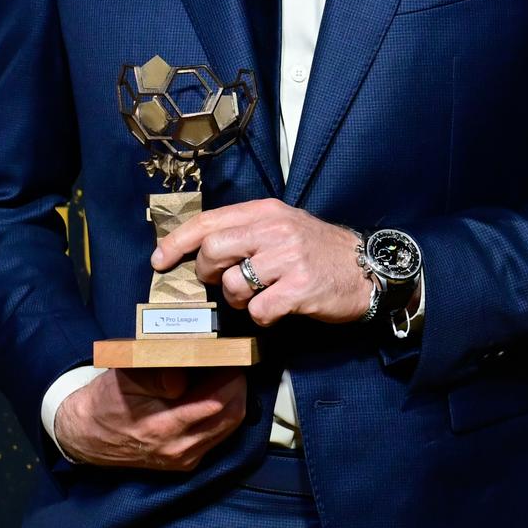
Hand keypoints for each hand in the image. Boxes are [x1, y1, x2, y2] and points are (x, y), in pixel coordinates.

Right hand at [53, 367, 246, 470]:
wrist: (87, 436)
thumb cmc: (105, 401)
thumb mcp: (124, 378)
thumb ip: (156, 375)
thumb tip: (184, 376)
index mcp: (164, 426)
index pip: (215, 403)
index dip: (230, 376)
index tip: (232, 356)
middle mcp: (179, 448)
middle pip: (230, 416)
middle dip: (238, 387)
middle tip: (234, 363)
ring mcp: (184, 459)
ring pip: (228, 428)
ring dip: (233, 401)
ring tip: (227, 376)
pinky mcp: (185, 463)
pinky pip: (216, 438)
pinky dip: (223, 417)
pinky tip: (214, 397)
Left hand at [152, 198, 366, 325]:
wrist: (368, 268)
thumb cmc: (318, 250)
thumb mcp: (282, 226)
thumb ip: (245, 232)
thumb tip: (200, 250)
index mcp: (265, 211)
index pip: (208, 221)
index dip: (177, 242)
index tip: (159, 259)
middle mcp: (274, 230)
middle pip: (213, 251)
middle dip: (208, 274)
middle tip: (222, 282)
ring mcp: (288, 258)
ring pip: (233, 285)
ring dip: (237, 300)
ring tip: (256, 297)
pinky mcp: (300, 288)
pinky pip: (258, 310)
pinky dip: (261, 316)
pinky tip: (276, 310)